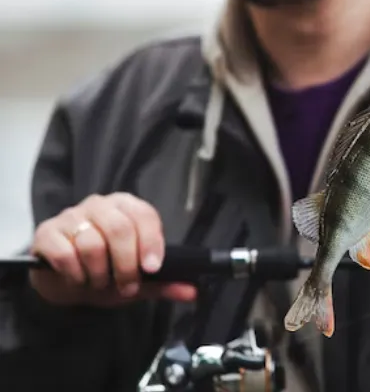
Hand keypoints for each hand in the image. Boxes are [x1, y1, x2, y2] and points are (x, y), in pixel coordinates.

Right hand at [29, 193, 196, 306]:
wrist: (64, 282)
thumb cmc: (106, 272)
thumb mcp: (138, 280)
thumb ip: (164, 284)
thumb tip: (193, 292)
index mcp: (126, 208)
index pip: (144, 215)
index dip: (151, 242)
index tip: (152, 268)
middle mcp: (99, 205)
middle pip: (120, 228)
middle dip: (127, 265)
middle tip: (127, 286)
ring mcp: (71, 217)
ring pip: (92, 244)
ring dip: (100, 274)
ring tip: (100, 283)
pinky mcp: (47, 233)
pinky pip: (65, 254)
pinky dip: (76, 275)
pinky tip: (78, 280)